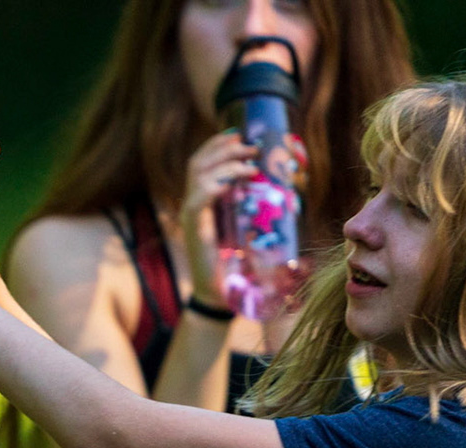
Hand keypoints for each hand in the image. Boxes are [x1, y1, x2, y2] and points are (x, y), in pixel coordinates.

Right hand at [179, 130, 260, 309]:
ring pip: (199, 174)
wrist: (219, 293)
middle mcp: (192, 205)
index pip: (200, 164)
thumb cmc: (235, 265)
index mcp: (201, 203)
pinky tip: (241, 179)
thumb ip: (251, 207)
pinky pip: (200, 196)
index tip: (239, 135)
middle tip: (249, 144)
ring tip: (251, 163)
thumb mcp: (246, 229)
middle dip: (223, 148)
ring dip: (226, 162)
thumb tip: (275, 187)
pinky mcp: (194, 227)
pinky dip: (220, 182)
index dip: (217, 146)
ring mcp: (190, 215)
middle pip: (197, 163)